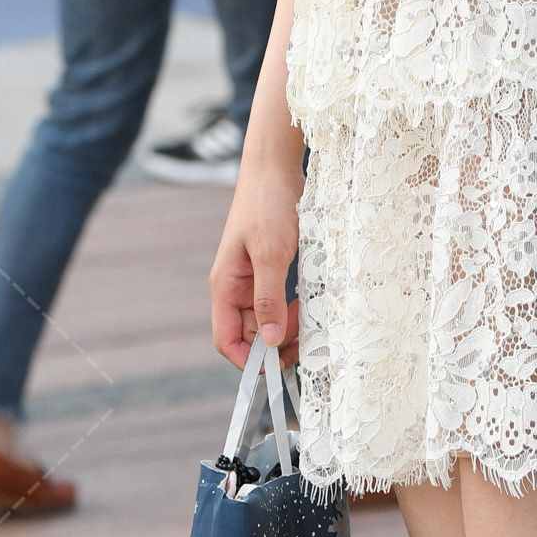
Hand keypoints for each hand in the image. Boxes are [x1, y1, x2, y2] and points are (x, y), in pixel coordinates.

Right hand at [209, 164, 302, 369]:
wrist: (274, 168)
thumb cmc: (268, 206)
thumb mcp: (271, 255)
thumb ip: (269, 299)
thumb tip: (269, 342)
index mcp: (224, 286)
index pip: (226, 340)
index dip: (248, 360)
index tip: (278, 368)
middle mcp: (235, 287)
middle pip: (249, 334)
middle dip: (275, 345)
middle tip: (306, 344)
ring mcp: (252, 280)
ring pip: (266, 320)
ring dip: (288, 329)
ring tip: (311, 325)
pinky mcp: (269, 270)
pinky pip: (279, 302)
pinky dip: (294, 310)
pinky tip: (311, 307)